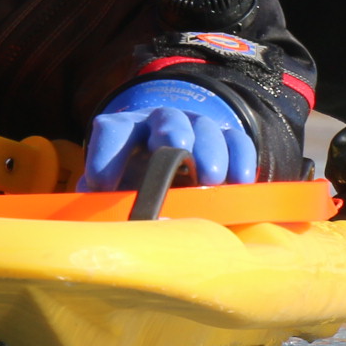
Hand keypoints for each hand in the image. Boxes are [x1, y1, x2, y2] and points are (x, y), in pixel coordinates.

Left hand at [77, 80, 257, 190]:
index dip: (106, 153)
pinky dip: (241, 158)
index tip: (103, 184)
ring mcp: (197, 127)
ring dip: (208, 149)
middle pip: (165, 118)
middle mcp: (160, 122)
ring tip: (212, 178)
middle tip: (175, 150)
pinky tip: (242, 182)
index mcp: (125, 131)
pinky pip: (237, 140)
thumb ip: (106, 206)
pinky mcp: (227, 138)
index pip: (112, 129)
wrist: (172, 165)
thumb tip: (114, 227)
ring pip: (204, 126)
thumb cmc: (134, 183)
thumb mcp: (114, 191)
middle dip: (170, 134)